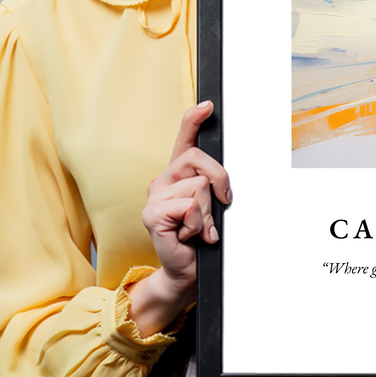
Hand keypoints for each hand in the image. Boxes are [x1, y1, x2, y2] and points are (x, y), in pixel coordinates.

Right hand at [127, 101, 231, 335]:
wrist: (187, 270)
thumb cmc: (201, 238)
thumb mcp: (212, 205)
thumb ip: (213, 186)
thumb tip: (223, 178)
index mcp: (178, 174)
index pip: (184, 139)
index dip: (194, 119)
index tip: (208, 105)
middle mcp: (163, 180)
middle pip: (199, 159)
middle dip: (220, 181)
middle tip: (221, 205)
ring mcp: (154, 196)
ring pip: (199, 186)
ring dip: (208, 212)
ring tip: (199, 228)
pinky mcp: (152, 214)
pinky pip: (189, 206)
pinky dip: (198, 224)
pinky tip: (189, 236)